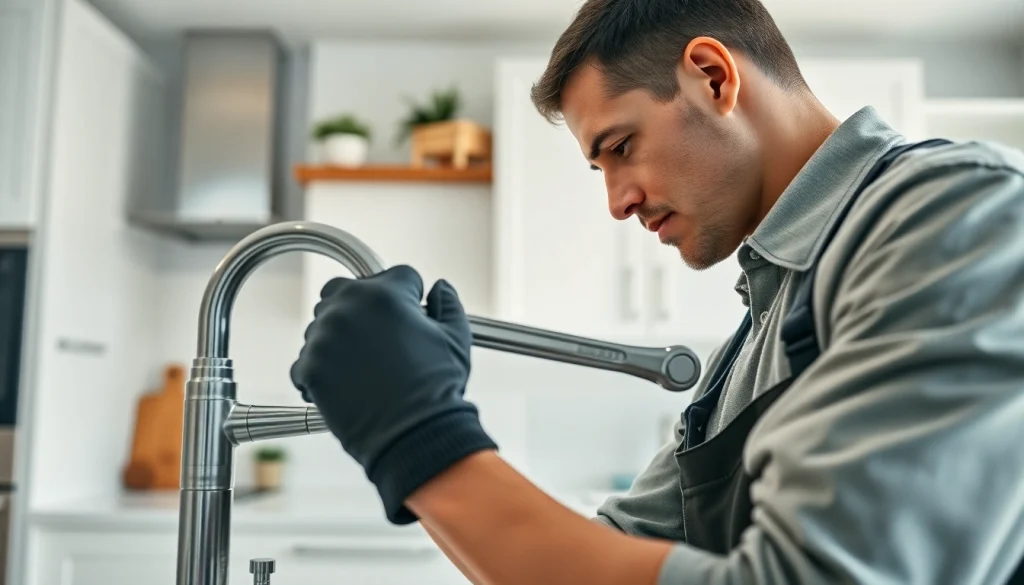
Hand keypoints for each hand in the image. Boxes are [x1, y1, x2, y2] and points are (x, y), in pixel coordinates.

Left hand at [290, 265, 496, 523]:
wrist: (414, 437)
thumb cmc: (437, 389)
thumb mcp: (456, 339)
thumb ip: (448, 304)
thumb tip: (441, 289)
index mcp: (387, 295)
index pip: (396, 276)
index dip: (409, 297)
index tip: (410, 316)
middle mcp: (349, 308)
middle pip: (346, 290)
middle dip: (362, 308)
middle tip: (379, 338)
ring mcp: (324, 338)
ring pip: (323, 325)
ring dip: (339, 338)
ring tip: (363, 367)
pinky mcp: (308, 368)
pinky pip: (305, 360)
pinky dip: (319, 370)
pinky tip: (343, 384)